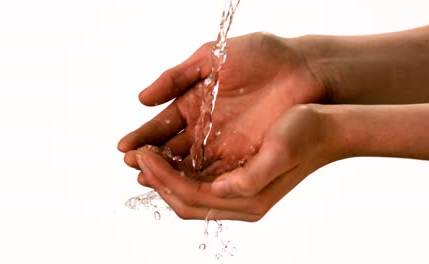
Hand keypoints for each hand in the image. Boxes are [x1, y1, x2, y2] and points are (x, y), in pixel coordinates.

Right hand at [118, 32, 325, 184]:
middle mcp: (206, 128)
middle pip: (171, 150)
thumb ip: (177, 76)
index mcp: (195, 103)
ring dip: (168, 174)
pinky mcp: (245, 156)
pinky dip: (198, 180)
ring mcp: (225, 144)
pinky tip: (180, 185)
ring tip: (146, 177)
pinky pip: (217, 174)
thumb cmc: (262, 55)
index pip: (162, 126)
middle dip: (150, 159)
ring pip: (190, 166)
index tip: (124, 148)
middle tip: (132, 164)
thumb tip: (141, 99)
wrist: (304, 67)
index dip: (143, 137)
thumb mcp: (213, 58)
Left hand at [134, 104, 343, 220]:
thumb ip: (250, 178)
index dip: (162, 179)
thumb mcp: (280, 152)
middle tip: (135, 156)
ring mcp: (237, 188)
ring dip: (163, 175)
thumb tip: (218, 190)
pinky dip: (178, 168)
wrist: (327, 126)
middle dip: (156, 179)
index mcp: (248, 199)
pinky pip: (198, 177)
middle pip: (184, 199)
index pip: (191, 197)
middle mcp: (239, 198)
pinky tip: (167, 152)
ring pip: (188, 190)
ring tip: (143, 155)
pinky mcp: (236, 173)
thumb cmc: (306, 134)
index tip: (143, 156)